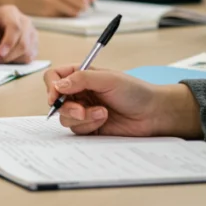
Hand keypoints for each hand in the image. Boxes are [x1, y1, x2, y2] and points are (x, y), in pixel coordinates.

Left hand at [0, 5, 36, 62]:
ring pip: (27, 51)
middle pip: (23, 42)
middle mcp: (24, 21)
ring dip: (12, 60)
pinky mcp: (33, 44)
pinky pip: (29, 57)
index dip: (8, 42)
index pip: (15, 27)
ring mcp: (31, 33)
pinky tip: (5, 60)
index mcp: (9, 12)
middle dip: (8, 55)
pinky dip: (17, 62)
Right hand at [43, 65, 201, 137]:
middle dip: (68, 107)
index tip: (55, 97)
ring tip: (102, 113)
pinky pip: (77, 129)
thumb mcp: (108, 78)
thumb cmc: (135, 92)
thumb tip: (58, 85)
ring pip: (65, 117)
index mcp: (81, 76)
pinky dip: (89, 125)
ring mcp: (84, 110)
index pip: (54, 78)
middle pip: (56, 101)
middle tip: (82, 110)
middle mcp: (79, 93)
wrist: (153, 114)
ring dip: (83, 117)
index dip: (51, 87)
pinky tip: (104, 119)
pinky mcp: (90, 127)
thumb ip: (81, 79)